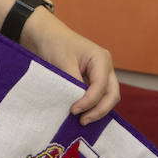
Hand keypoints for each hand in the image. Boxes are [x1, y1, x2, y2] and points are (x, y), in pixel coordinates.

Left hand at [22, 10, 119, 125]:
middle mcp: (105, 67)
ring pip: (108, 97)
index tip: (73, 110)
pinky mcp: (93, 80)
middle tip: (82, 121)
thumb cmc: (54, 44)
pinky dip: (92, 106)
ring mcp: (101, 74)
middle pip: (112, 94)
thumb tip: (78, 104)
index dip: (89, 101)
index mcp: (101, 59)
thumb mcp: (63, 63)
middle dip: (99, 110)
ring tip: (81, 120)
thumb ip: (72, 83)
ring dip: (97, 110)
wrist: (45, 35)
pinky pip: (98, 96)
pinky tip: (82, 113)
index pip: (101, 86)